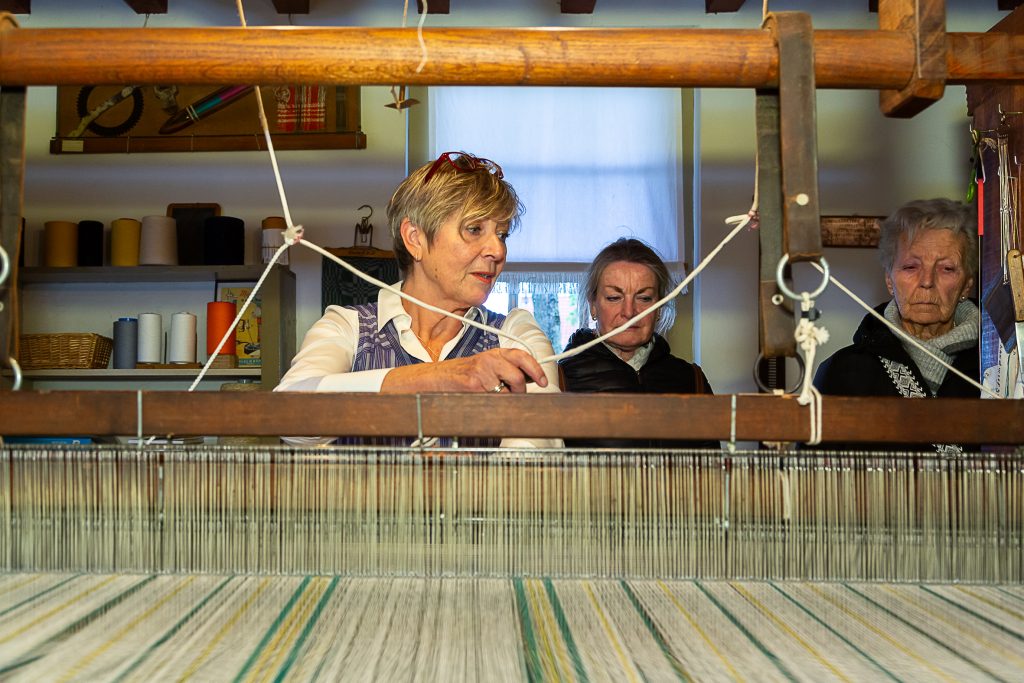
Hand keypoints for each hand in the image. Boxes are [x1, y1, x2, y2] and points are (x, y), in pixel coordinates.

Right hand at [381, 348, 547, 392]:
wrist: (434, 378)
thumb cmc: (460, 375)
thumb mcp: (484, 367)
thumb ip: (503, 370)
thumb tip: (527, 381)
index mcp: (494, 353)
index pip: (522, 356)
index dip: (535, 368)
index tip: (543, 380)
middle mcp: (489, 359)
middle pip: (518, 376)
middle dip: (520, 390)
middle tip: (515, 395)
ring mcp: (481, 371)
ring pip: (507, 390)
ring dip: (504, 398)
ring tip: (492, 397)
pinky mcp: (473, 384)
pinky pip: (493, 398)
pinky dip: (491, 404)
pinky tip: (480, 400)